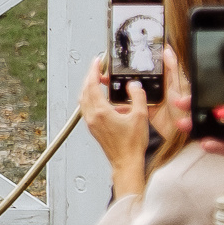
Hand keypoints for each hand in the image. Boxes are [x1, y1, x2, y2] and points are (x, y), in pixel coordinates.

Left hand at [79, 55, 155, 198]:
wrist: (126, 162)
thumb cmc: (131, 145)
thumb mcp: (140, 116)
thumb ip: (137, 96)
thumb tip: (133, 85)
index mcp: (101, 112)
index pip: (93, 85)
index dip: (94, 71)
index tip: (96, 62)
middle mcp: (92, 116)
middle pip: (85, 90)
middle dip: (90, 77)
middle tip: (97, 68)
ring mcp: (91, 123)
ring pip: (84, 99)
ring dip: (89, 88)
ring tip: (98, 81)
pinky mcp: (93, 128)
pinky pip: (87, 108)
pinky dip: (91, 98)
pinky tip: (101, 99)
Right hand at [191, 65, 223, 189]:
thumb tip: (222, 112)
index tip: (211, 65)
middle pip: (223, 104)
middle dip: (202, 101)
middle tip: (183, 101)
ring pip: (217, 126)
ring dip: (201, 124)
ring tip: (185, 124)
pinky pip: (221, 146)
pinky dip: (212, 145)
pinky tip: (206, 144)